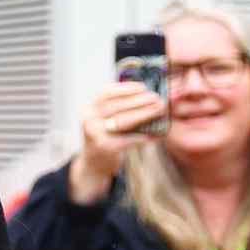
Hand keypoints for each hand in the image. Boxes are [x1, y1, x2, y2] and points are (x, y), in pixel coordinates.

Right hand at [68, 80, 165, 201]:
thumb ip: (120, 106)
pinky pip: (128, 139)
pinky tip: (156, 134)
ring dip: (145, 114)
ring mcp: (95, 134)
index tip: (144, 87)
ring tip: (160, 111)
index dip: (126, 88)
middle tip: (158, 99)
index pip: (106, 93)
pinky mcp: (104, 147)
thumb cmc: (107, 135)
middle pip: (117, 106)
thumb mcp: (106, 118)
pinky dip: (144, 136)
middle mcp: (89, 119)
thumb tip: (148, 94)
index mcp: (89, 108)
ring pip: (123, 120)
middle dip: (141, 101)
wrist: (94, 162)